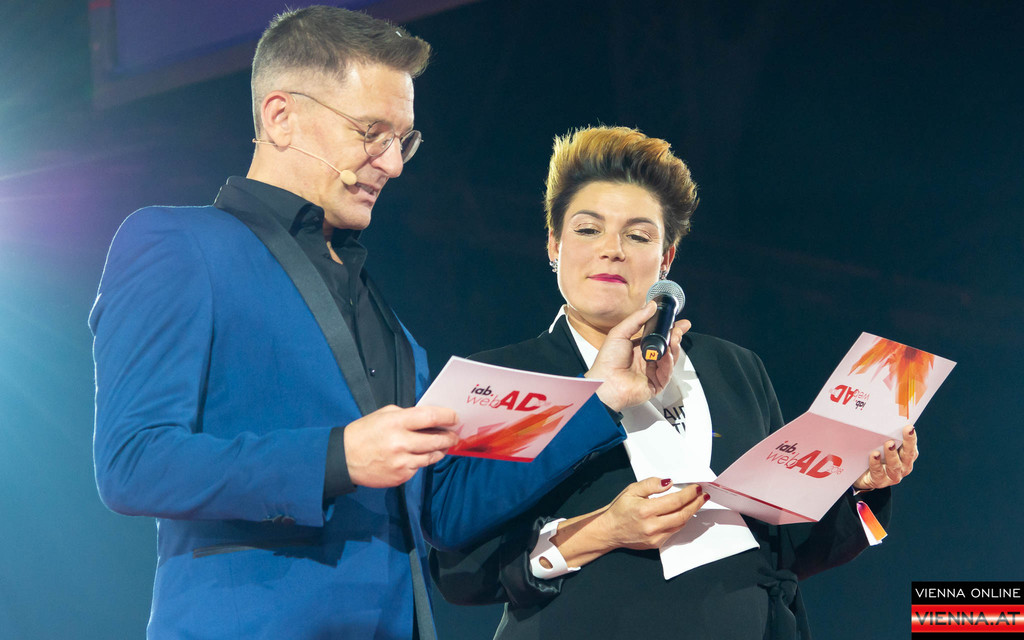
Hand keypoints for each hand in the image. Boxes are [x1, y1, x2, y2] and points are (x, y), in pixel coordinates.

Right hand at [343, 405, 458, 487]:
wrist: (343, 458)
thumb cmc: (364, 433)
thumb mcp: (384, 414)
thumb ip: (407, 415)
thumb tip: (430, 419)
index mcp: (397, 422)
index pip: (431, 417)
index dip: (448, 417)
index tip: (455, 418)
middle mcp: (401, 443)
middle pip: (437, 440)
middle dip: (450, 437)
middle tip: (455, 436)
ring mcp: (401, 462)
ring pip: (431, 457)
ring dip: (439, 451)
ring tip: (442, 446)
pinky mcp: (400, 477)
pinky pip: (418, 468)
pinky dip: (420, 462)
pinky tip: (417, 456)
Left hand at [587, 301, 689, 411]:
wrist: (605, 382)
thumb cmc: (607, 361)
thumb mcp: (620, 333)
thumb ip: (637, 318)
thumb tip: (650, 306)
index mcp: (638, 348)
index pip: (658, 336)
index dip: (669, 329)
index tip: (678, 322)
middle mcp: (646, 359)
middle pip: (667, 347)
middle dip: (675, 337)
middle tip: (679, 329)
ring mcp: (652, 372)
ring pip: (670, 358)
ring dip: (674, 347)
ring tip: (674, 338)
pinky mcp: (656, 383)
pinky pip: (668, 372)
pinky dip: (669, 362)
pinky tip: (667, 354)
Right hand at [591, 478, 707, 550]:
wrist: (609, 530)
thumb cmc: (619, 509)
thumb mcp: (632, 490)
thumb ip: (651, 485)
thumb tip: (669, 482)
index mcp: (645, 510)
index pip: (675, 500)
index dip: (689, 494)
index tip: (697, 488)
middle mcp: (652, 525)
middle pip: (682, 514)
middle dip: (696, 504)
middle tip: (703, 495)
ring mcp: (655, 537)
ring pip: (680, 524)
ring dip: (690, 513)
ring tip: (696, 502)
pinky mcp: (656, 544)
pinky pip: (673, 531)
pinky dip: (680, 521)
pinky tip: (682, 513)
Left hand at [852, 424, 917, 490]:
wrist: (862, 475)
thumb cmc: (876, 455)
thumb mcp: (882, 445)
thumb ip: (886, 436)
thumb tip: (882, 420)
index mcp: (906, 456)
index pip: (912, 446)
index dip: (911, 437)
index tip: (909, 427)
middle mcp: (903, 467)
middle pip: (908, 456)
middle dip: (907, 443)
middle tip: (904, 431)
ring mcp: (893, 476)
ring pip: (895, 466)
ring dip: (892, 454)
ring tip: (888, 444)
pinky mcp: (880, 481)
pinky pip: (879, 473)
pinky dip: (876, 464)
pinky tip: (874, 455)